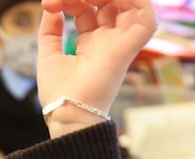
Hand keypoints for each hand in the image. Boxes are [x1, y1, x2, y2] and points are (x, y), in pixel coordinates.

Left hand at [38, 0, 157, 137]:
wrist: (67, 111)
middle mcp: (108, 40)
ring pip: (128, 4)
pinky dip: (133, 0)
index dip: (71, 0)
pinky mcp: (129, 47)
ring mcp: (120, 42)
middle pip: (107, 2)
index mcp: (91, 43)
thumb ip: (50, 30)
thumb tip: (51, 7)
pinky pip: (145, 15)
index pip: (88, 8)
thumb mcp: (49, 53)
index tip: (49, 4)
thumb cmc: (59, 92)